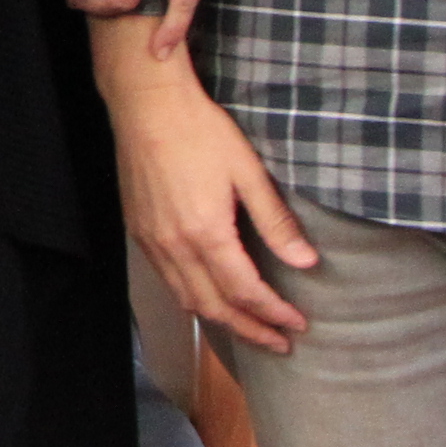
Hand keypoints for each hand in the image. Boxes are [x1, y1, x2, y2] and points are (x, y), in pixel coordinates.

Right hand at [94, 17, 314, 352]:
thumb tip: (306, 262)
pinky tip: (210, 297)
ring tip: (249, 329)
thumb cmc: (200, 130)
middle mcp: (174, 246)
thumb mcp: (248, 171)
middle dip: (249, 330)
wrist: (146, 104)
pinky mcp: (139, 231)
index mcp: (206, 233)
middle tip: (280, 343)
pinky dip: (193, 300)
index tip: (299, 326)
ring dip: (220, 321)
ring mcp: (152, 242)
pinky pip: (168, 282)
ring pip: (186, 300)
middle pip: (214, 307)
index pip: (245, 292)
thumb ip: (276, 221)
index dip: (274, 313)